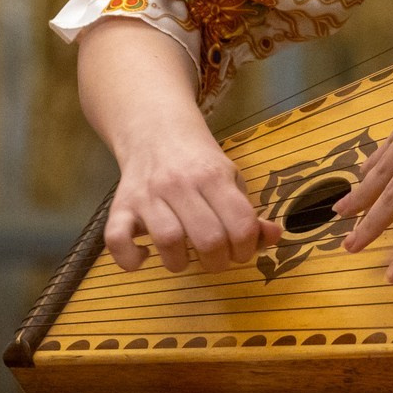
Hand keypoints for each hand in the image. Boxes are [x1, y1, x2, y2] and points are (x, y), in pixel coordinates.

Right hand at [106, 119, 281, 274]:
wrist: (154, 129)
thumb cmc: (198, 162)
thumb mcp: (230, 178)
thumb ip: (250, 213)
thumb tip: (274, 237)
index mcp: (213, 175)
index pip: (241, 223)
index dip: (247, 248)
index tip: (240, 250)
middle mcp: (180, 183)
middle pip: (207, 238)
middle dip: (217, 262)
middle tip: (215, 259)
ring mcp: (147, 194)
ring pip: (168, 241)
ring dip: (180, 262)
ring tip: (184, 257)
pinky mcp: (120, 205)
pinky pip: (118, 240)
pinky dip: (131, 258)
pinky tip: (145, 256)